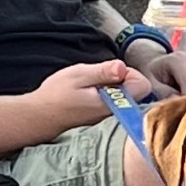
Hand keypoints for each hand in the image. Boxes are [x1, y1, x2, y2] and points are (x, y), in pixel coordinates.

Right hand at [28, 60, 151, 135]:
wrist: (42, 116)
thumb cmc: (58, 95)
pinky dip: (108, 95)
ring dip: (114, 88)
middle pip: (138, 91)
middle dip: (122, 80)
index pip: (143, 85)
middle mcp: (119, 114)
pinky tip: (92, 95)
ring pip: (127, 96)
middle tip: (100, 79)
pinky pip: (117, 102)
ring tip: (93, 88)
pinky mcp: (107, 118)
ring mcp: (114, 118)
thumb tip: (122, 67)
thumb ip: (103, 72)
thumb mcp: (79, 75)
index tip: (112, 73)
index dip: (130, 74)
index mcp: (115, 103)